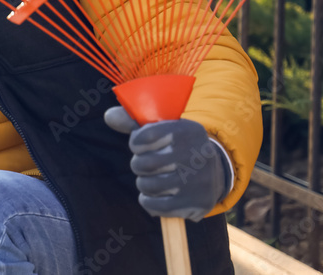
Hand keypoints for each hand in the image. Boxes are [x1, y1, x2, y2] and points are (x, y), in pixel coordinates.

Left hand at [104, 106, 228, 221]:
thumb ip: (133, 121)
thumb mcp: (161, 127)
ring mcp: (199, 181)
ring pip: (148, 185)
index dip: (136, 143)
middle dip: (139, 165)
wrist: (214, 170)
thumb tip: (109, 116)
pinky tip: (155, 195)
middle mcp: (197, 154)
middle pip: (144, 164)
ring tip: (153, 179)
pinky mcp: (197, 203)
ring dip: (144, 183)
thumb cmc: (176, 145)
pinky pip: (156, 206)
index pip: (144, 137)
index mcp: (187, 130)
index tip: (141, 145)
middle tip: (147, 165)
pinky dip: (148, 201)